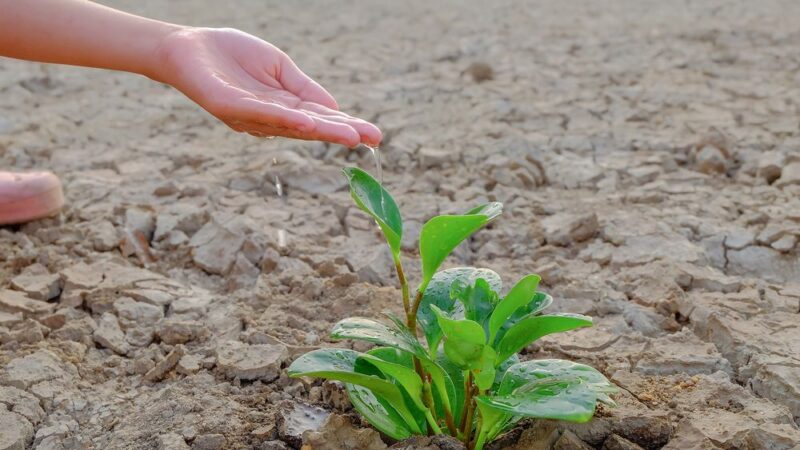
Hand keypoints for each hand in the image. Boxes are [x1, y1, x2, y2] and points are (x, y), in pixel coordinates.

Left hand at [155, 27, 380, 147]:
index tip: (374, 134)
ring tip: (350, 135)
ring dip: (321, 130)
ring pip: (290, 125)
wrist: (187, 47)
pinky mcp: (227, 107)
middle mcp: (268, 118)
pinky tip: (306, 123)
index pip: (319, 117)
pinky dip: (284, 120)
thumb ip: (304, 89)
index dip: (346, 125)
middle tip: (372, 140)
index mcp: (283, 107)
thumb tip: (335, 108)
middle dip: (341, 133)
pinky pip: (259, 114)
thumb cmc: (232, 55)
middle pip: (310, 127)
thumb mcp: (278, 68)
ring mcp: (249, 116)